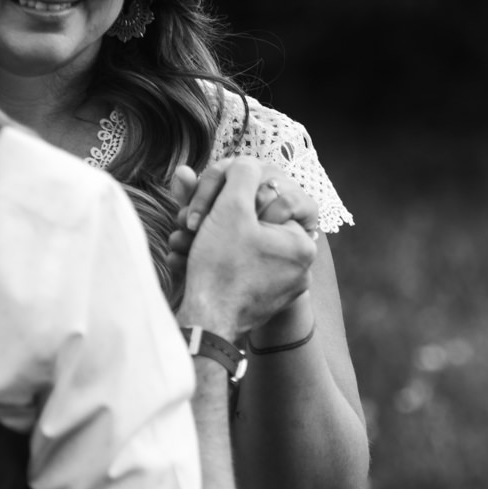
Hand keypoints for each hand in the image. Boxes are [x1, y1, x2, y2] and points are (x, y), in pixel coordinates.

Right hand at [176, 157, 316, 336]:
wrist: (206, 325)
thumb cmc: (221, 268)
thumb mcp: (229, 209)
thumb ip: (240, 176)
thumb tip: (247, 163)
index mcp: (302, 244)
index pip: (267, 202)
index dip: (233, 198)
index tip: (213, 209)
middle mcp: (300, 269)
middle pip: (253, 226)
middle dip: (217, 220)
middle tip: (191, 223)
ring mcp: (282, 289)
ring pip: (241, 248)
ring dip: (210, 239)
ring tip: (185, 242)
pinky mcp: (261, 302)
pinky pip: (237, 271)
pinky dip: (214, 262)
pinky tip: (190, 259)